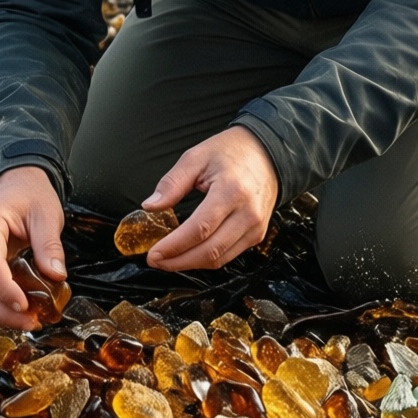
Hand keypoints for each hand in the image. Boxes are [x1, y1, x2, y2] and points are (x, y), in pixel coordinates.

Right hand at [0, 166, 65, 329]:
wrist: (15, 184)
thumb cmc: (30, 196)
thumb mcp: (47, 214)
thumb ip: (49, 244)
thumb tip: (57, 275)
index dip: (4, 289)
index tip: (25, 306)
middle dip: (1, 310)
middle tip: (31, 323)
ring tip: (24, 322)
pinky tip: (12, 313)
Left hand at [144, 127, 278, 270]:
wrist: (267, 153)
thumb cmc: (231, 152)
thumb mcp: (196, 158)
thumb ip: (172, 184)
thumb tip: (150, 206)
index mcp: (231, 191)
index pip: (199, 229)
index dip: (174, 246)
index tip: (154, 253)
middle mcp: (248, 213)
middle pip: (210, 251)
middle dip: (179, 261)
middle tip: (156, 261)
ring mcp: (256, 226)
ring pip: (220, 259)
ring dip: (191, 264)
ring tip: (168, 260)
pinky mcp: (257, 234)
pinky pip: (229, 255)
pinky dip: (207, 259)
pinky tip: (189, 254)